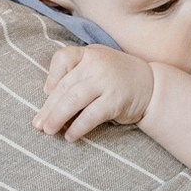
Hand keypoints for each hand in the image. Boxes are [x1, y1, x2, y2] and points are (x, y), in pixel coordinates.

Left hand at [33, 44, 155, 140]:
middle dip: (49, 107)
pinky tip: (70, 136)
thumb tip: (47, 97)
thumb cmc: (117, 77)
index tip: (46, 93)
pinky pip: (90, 115)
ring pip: (74, 100)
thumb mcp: (97, 65)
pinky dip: (78, 127)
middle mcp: (97, 64)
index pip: (63, 58)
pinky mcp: (115, 100)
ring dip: (58, 117)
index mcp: (89, 54)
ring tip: (48, 131)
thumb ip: (75, 74)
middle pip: (65, 86)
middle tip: (38, 124)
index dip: (51, 77)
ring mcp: (106, 82)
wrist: (152, 85)